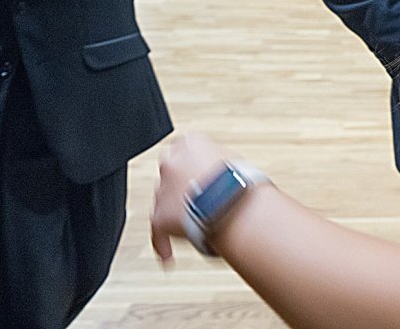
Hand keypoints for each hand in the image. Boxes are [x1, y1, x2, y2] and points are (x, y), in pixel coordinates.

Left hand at [150, 132, 231, 263]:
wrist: (235, 202)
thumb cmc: (242, 182)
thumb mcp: (233, 160)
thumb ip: (217, 163)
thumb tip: (222, 174)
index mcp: (191, 143)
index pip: (184, 148)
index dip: (191, 164)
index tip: (195, 172)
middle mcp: (172, 162)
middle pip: (171, 174)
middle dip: (179, 186)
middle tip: (194, 200)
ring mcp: (164, 189)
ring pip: (162, 202)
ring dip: (175, 213)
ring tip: (189, 228)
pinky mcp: (160, 215)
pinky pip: (157, 232)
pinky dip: (162, 243)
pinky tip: (168, 256)